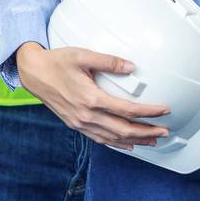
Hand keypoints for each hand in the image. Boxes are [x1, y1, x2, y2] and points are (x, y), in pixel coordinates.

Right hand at [15, 43, 170, 149]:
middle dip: (147, 132)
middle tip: (165, 132)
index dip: (148, 113)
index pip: (127, 111)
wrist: (34, 73)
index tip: (164, 110)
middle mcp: (86, 116)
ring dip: (135, 141)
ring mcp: (80, 123)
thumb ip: (109, 61)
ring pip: (112, 138)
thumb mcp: (84, 55)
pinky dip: (116, 143)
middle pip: (123, 130)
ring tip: (152, 141)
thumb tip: (132, 67)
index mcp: (91, 99)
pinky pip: (99, 139)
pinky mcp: (75, 125)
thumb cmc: (58, 62)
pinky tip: (127, 144)